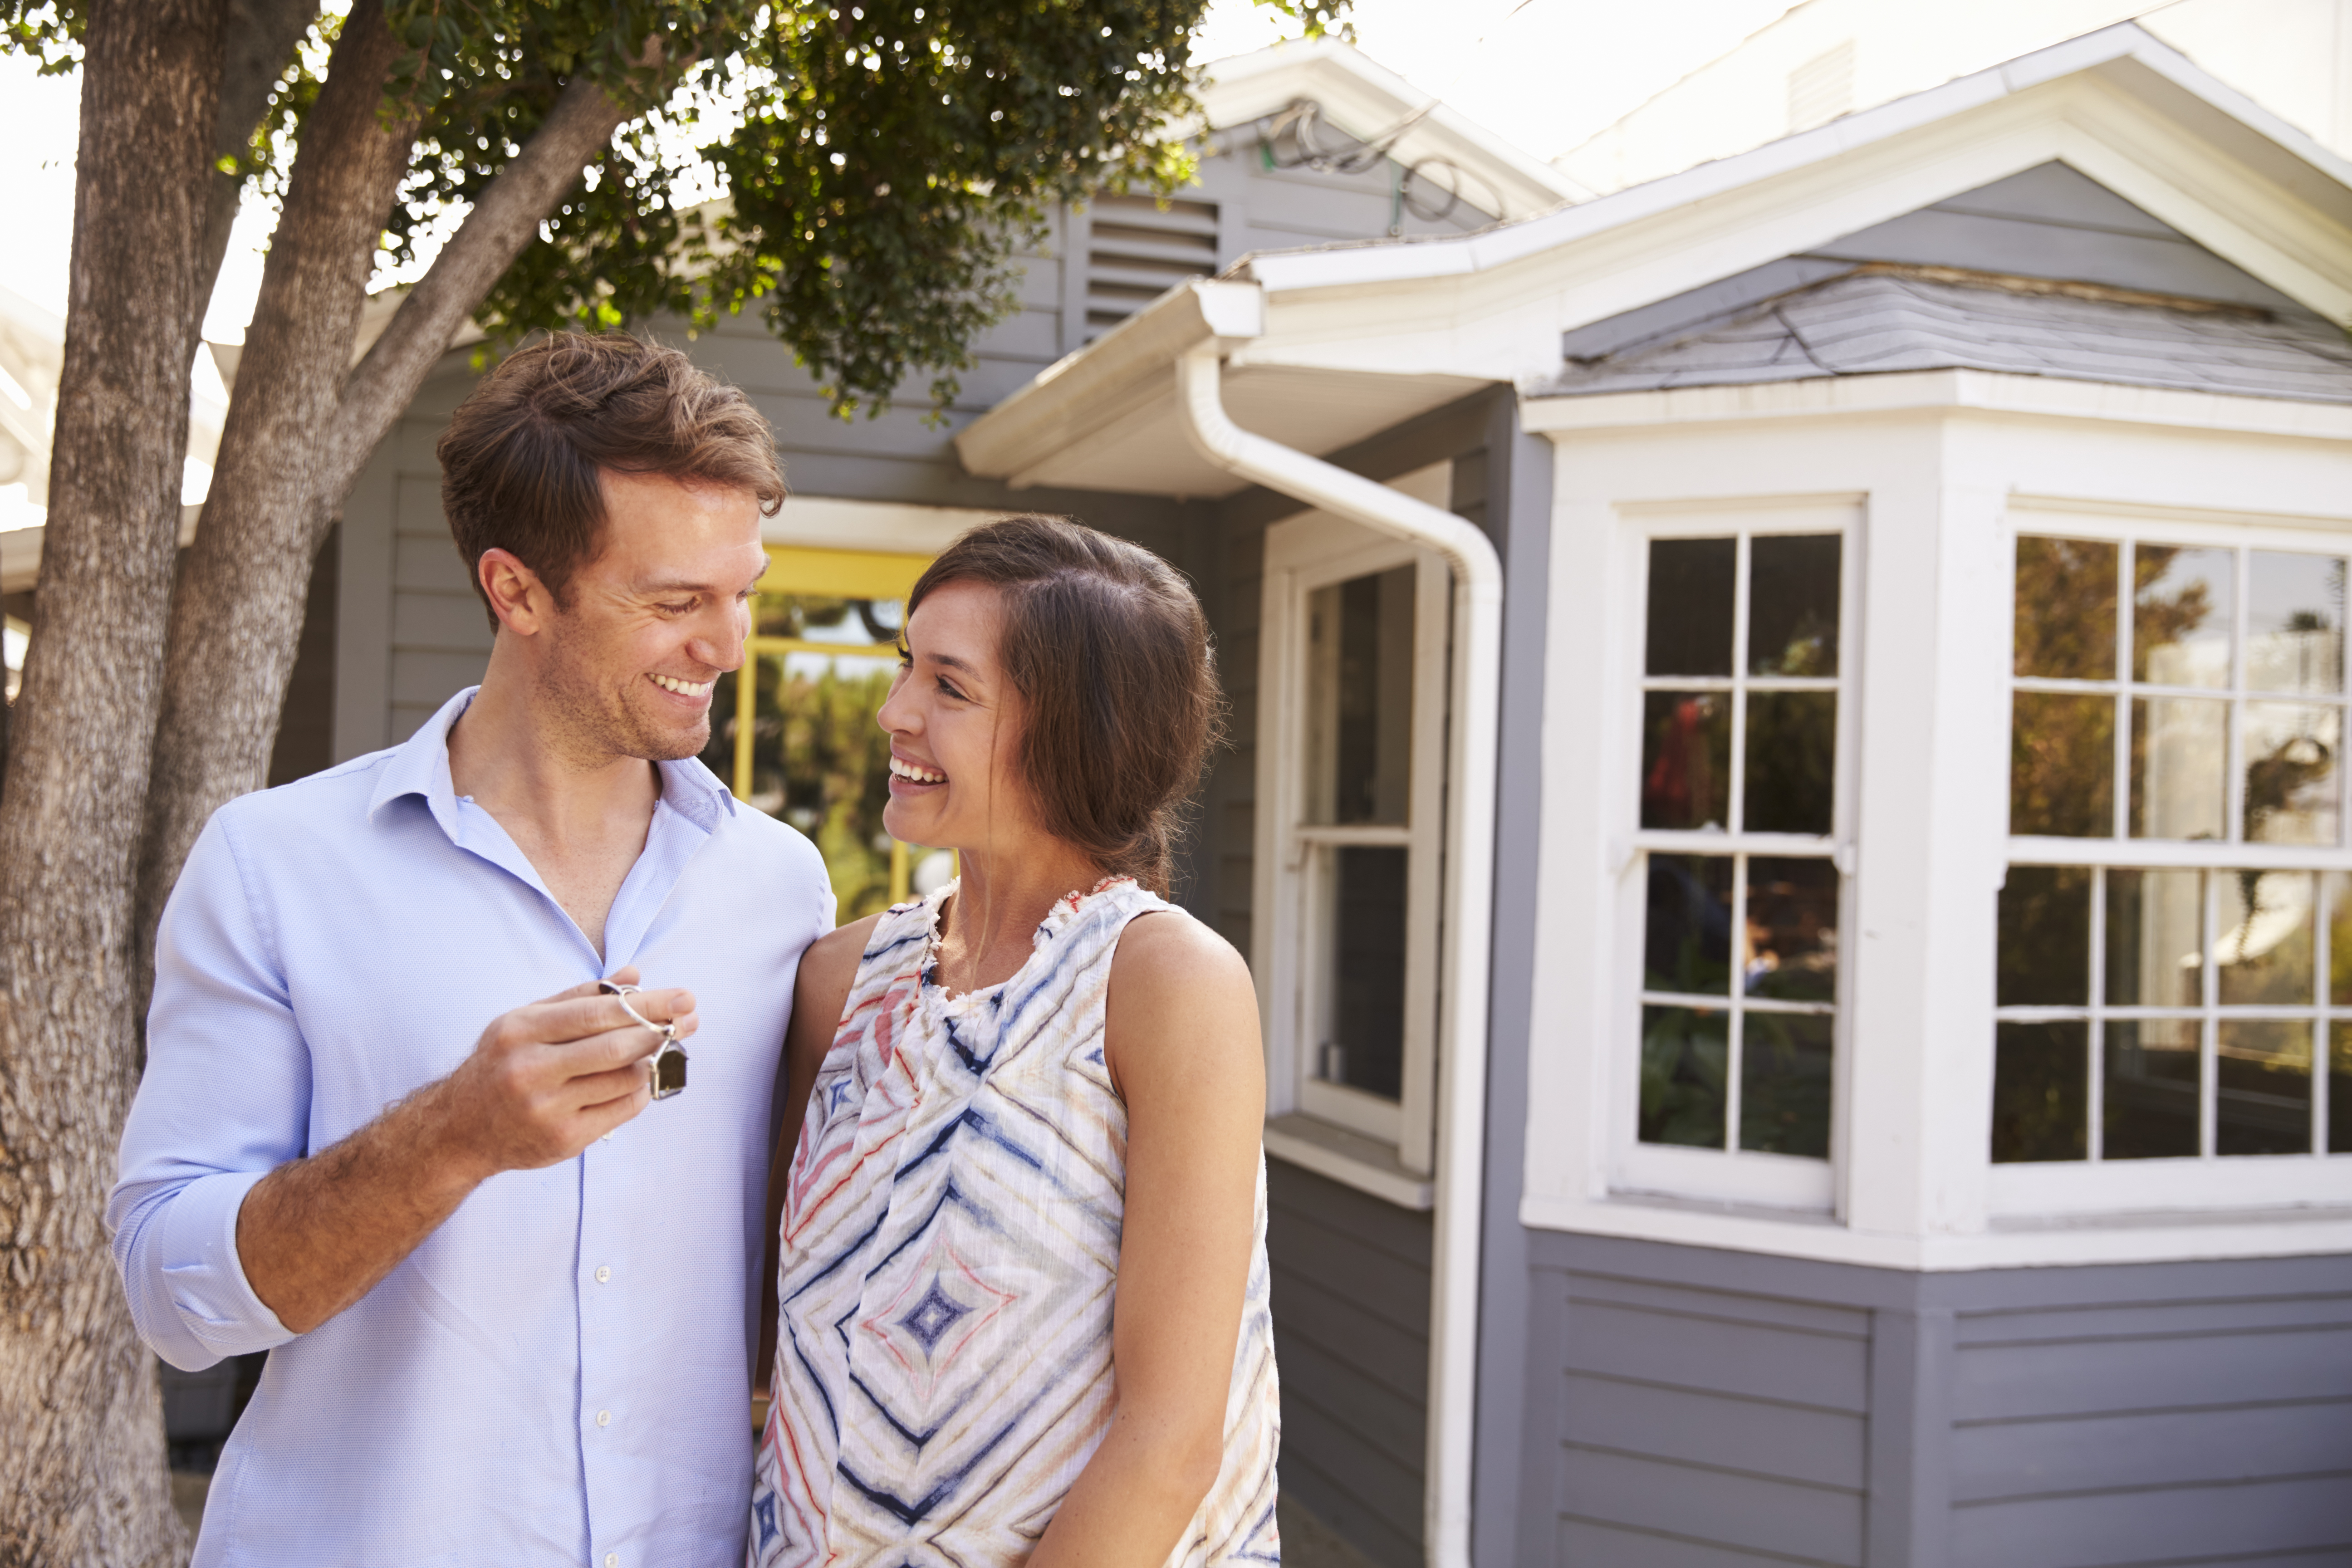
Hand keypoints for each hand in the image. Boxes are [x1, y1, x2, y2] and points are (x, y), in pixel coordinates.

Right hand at [432, 967, 698, 1177]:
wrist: (460, 1130)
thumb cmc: (503, 1064)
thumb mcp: (526, 1020)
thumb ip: (580, 996)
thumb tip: (634, 974)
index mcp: (520, 1031)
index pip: (597, 1012)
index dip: (648, 1004)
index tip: (684, 997)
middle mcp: (530, 1070)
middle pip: (615, 1047)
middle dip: (661, 1030)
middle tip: (689, 1020)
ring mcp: (547, 1109)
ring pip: (624, 1080)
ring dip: (649, 1062)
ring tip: (655, 1049)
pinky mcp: (563, 1141)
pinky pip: (621, 1111)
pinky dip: (639, 1092)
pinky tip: (637, 1081)